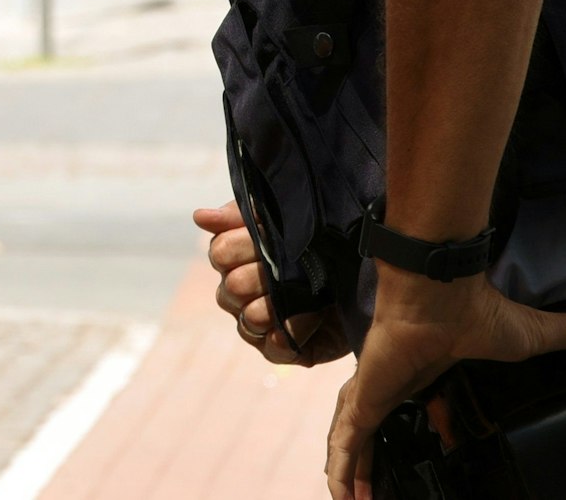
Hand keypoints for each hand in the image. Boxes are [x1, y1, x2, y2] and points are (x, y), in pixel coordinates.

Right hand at [193, 202, 348, 366]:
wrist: (366, 273)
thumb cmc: (319, 242)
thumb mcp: (282, 218)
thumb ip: (239, 215)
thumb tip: (199, 217)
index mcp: (233, 260)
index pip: (220, 253)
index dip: (245, 244)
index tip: (271, 232)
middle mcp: (238, 294)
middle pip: (232, 287)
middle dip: (265, 273)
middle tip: (295, 263)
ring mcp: (255, 324)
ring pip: (250, 317)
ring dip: (280, 303)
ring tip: (309, 292)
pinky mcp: (280, 350)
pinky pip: (275, 346)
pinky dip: (294, 330)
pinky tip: (314, 316)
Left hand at [323, 268, 565, 499]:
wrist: (436, 291)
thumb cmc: (473, 310)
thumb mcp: (531, 337)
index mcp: (424, 372)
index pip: (418, 405)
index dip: (426, 428)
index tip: (438, 448)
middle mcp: (393, 382)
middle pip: (375, 427)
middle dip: (375, 457)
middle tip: (380, 490)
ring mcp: (374, 390)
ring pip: (354, 440)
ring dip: (354, 472)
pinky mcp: (364, 397)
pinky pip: (347, 442)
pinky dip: (343, 469)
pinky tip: (342, 495)